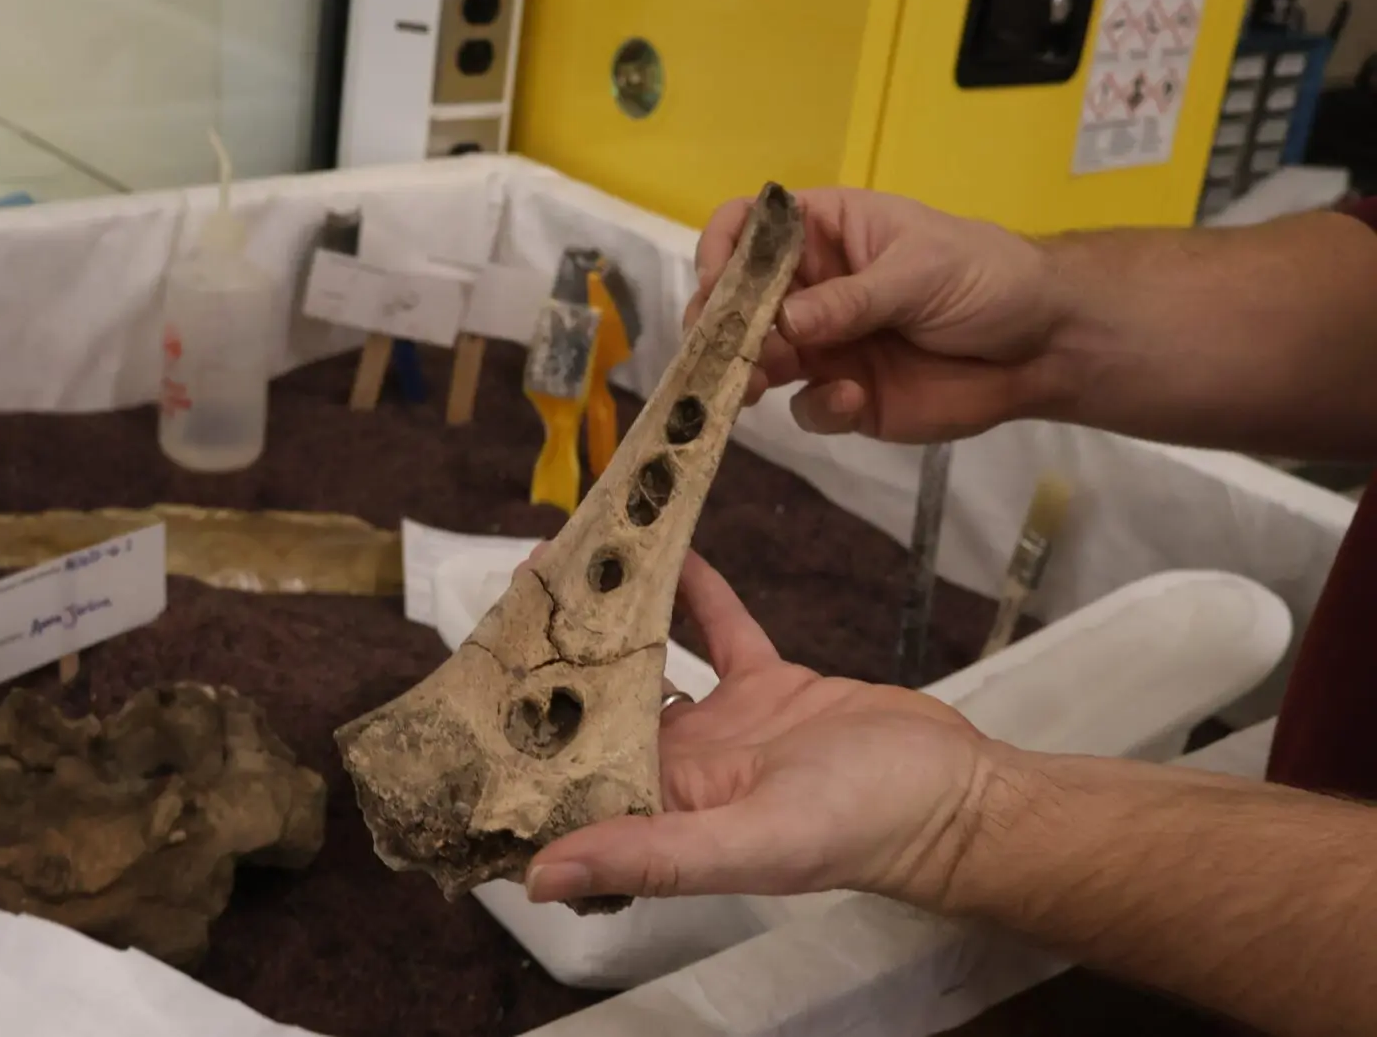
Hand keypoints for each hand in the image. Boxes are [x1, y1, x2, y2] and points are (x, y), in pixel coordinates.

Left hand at [521, 550, 992, 906]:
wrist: (957, 794)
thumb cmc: (862, 828)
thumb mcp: (750, 844)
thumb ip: (651, 854)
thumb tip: (539, 878)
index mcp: (666, 811)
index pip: (571, 776)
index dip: (520, 739)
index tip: (476, 686)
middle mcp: (685, 769)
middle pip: (601, 710)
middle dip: (557, 663)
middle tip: (515, 602)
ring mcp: (728, 725)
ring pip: (652, 663)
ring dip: (615, 622)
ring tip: (571, 568)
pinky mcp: (771, 686)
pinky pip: (720, 632)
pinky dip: (695, 595)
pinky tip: (670, 555)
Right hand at [686, 188, 1076, 442]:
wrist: (1043, 345)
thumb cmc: (986, 279)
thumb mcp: (922, 271)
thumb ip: (852, 298)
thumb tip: (784, 321)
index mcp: (825, 232)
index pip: (748, 227)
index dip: (721, 251)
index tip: (717, 287)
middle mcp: (812, 288)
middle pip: (737, 302)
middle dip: (721, 327)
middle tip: (720, 352)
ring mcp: (824, 345)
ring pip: (757, 360)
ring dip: (748, 373)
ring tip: (756, 385)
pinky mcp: (845, 396)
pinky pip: (805, 407)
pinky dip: (818, 406)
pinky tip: (853, 398)